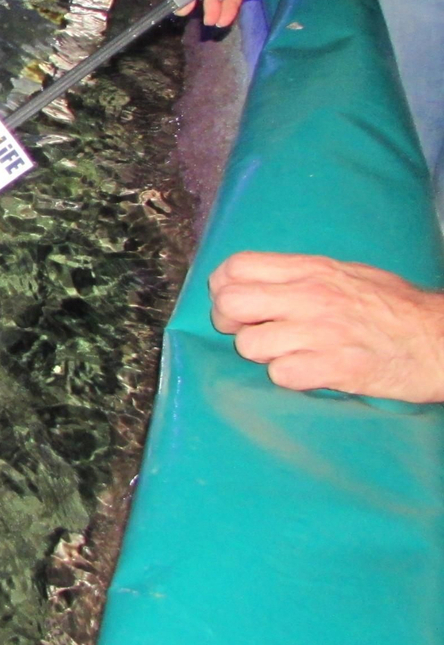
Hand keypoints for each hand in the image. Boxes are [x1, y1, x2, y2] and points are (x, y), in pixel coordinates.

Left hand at [209, 251, 443, 402]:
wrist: (442, 340)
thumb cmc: (394, 307)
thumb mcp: (346, 274)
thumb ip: (299, 276)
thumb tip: (255, 282)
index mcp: (311, 270)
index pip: (236, 267)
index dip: (223, 288)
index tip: (236, 305)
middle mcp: (311, 297)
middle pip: (230, 304)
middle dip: (229, 323)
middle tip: (250, 332)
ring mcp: (321, 332)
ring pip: (250, 345)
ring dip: (263, 354)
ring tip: (290, 353)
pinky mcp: (335, 368)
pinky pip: (281, 374)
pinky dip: (288, 376)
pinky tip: (309, 371)